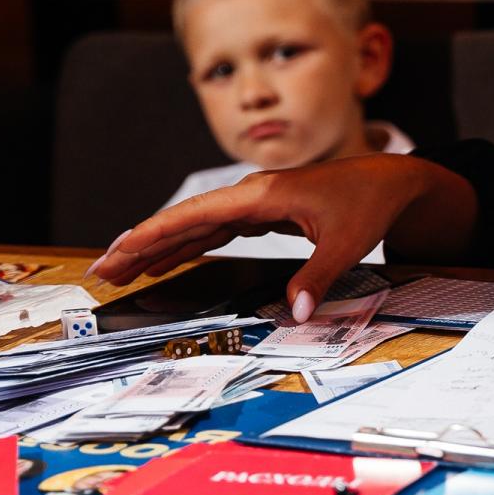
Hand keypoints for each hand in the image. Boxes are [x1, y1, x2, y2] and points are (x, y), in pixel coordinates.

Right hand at [87, 154, 475, 319]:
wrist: (391, 180)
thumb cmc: (368, 203)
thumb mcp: (348, 242)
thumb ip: (317, 276)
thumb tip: (294, 314)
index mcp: (262, 195)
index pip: (194, 216)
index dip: (151, 236)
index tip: (117, 252)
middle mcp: (251, 195)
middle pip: (184, 221)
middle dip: (141, 245)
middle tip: (101, 272)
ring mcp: (255, 203)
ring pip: (196, 226)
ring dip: (159, 247)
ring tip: (122, 270)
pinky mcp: (264, 212)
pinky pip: (215, 230)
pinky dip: (188, 245)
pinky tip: (167, 260)